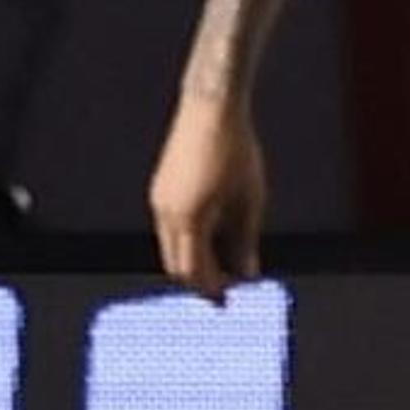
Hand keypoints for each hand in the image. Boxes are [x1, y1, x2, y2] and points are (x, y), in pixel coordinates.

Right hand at [150, 97, 266, 303]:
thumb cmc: (235, 151)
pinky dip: (188, 240)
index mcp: (189, 220)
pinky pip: (170, 227)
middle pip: (178, 264)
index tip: (230, 300)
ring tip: (224, 262)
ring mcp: (159, 200)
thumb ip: (246, 241)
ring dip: (194, 258)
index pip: (195, 271)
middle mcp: (166, 213)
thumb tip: (248, 273)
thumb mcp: (250, 200)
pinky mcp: (160, 188)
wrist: (211, 108)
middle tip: (227, 288)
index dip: (212, 289)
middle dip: (201, 279)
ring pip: (171, 246)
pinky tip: (211, 237)